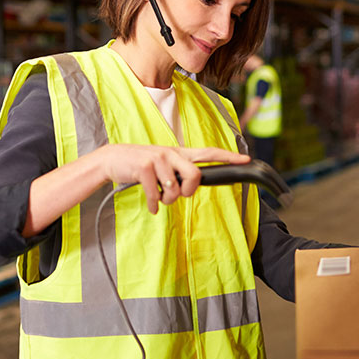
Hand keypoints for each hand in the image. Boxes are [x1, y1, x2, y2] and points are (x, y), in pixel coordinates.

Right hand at [100, 144, 249, 213]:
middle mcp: (171, 153)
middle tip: (177, 194)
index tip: (245, 160)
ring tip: (158, 197)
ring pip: (175, 189)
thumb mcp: (162, 165)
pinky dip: (153, 205)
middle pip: (195, 175)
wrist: (113, 159)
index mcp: (178, 153)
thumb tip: (189, 188)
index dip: (228, 157)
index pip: (208, 152)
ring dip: (166, 200)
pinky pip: (156, 194)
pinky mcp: (145, 167)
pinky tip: (150, 206)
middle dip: (188, 191)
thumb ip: (178, 172)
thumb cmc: (140, 165)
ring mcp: (158, 159)